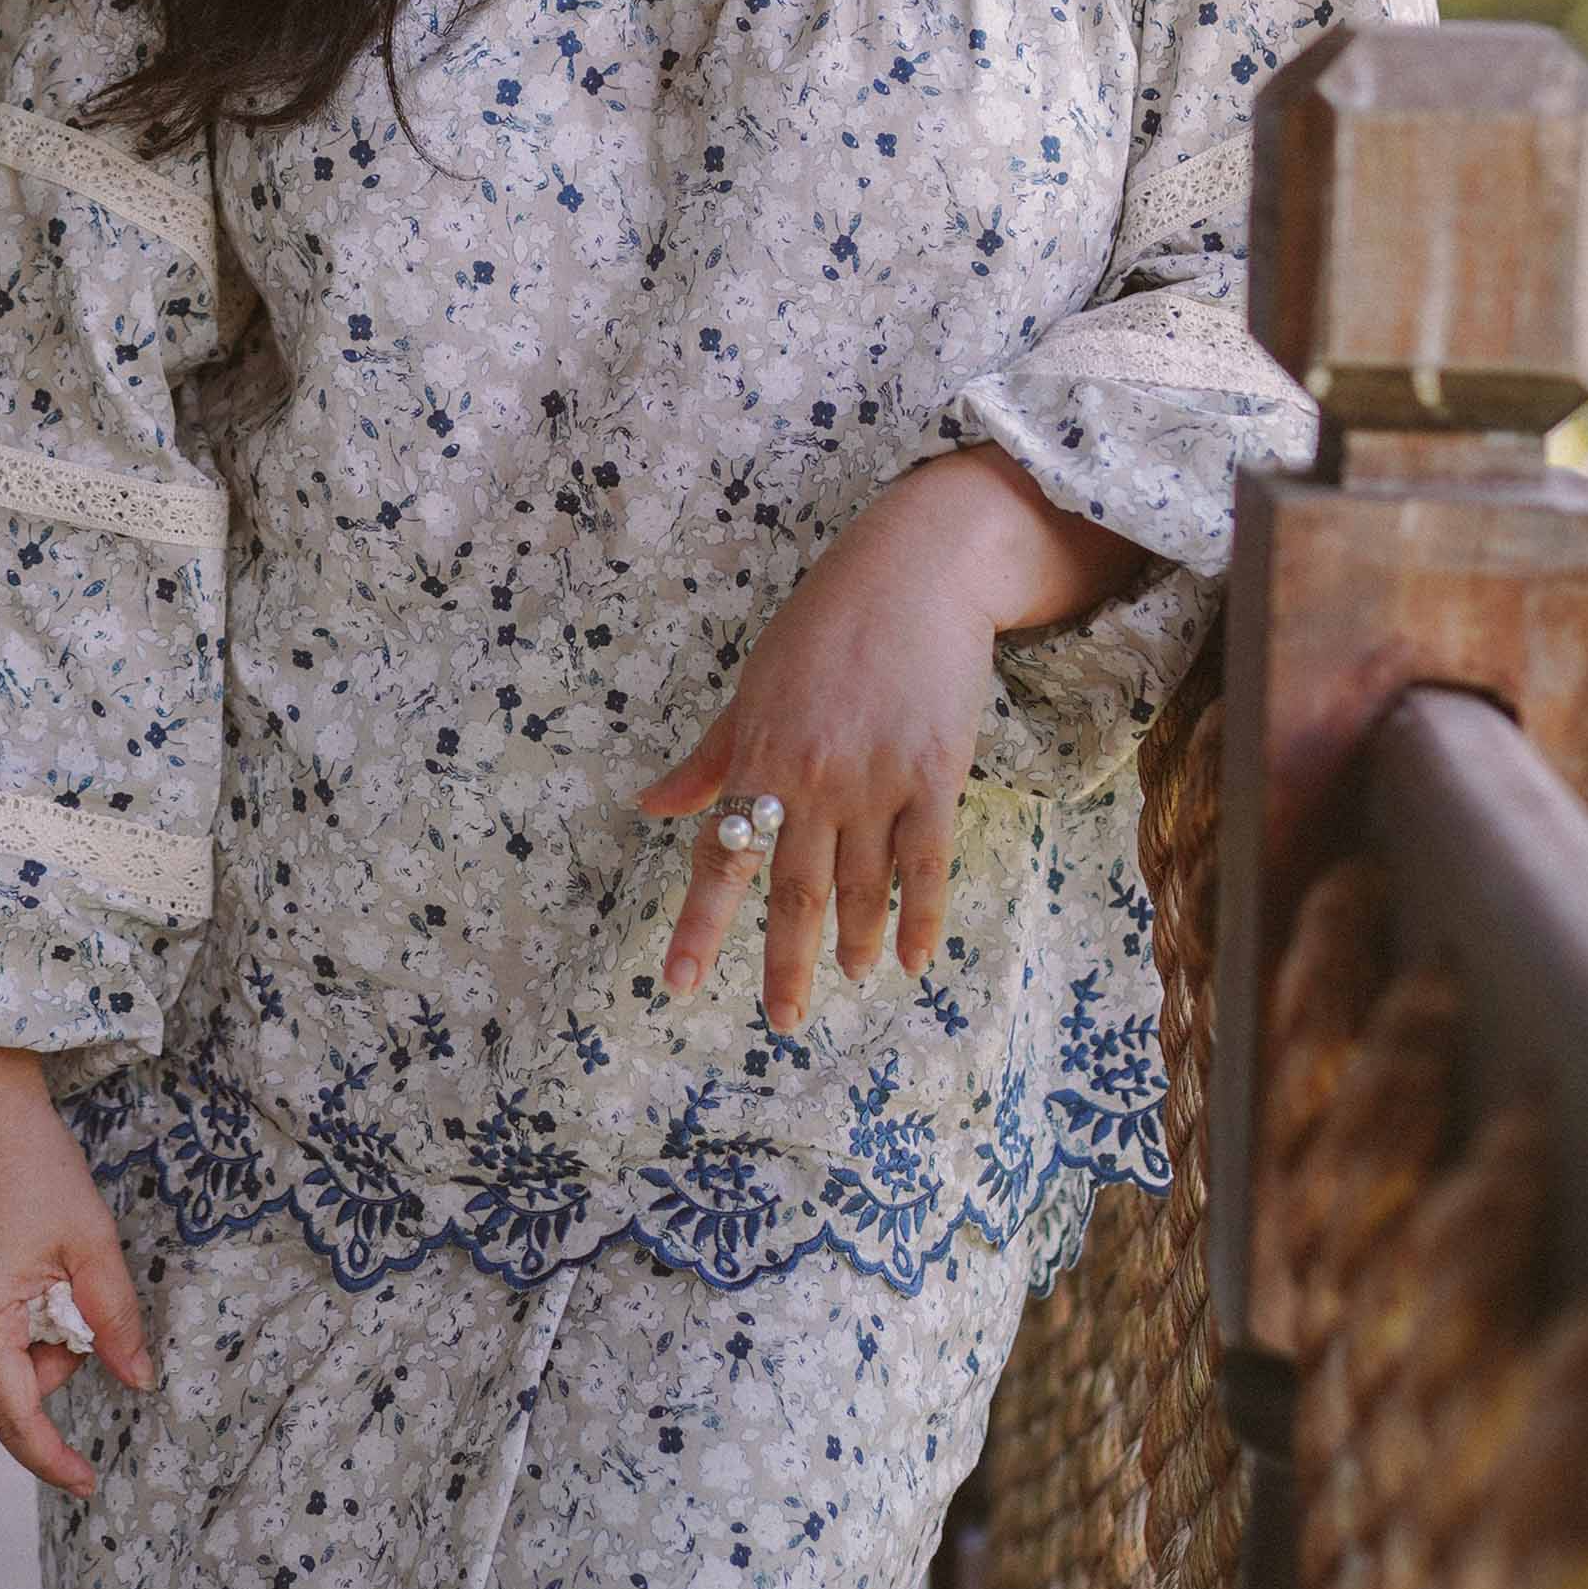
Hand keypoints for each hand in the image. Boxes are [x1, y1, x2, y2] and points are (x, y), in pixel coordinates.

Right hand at [0, 1007, 152, 1499]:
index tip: (85, 1483)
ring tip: (36, 1275)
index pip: (15, 1418)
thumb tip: (136, 1381)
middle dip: (44, 1368)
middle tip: (72, 1302)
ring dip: (10, 1345)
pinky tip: (1, 1262)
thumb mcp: (89, 1237)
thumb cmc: (30, 1159)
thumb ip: (114, 1317)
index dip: (51, 1458)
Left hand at [632, 449, 1143, 1033]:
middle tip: (782, 1018)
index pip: (719, 856)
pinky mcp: (935, 774)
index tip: (676, 985)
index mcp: (758, 754)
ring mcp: (876, 779)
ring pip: (861, 887)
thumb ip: (711, 756)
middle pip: (792, 892)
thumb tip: (653, 806)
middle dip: (784, 963)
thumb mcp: (754, 684)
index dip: (698, 926)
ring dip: (854, 942)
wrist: (916, 570)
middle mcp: (811, 776)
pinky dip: (918, 918)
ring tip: (851, 975)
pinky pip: (925, 864)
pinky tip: (911, 957)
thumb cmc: (826, 623)